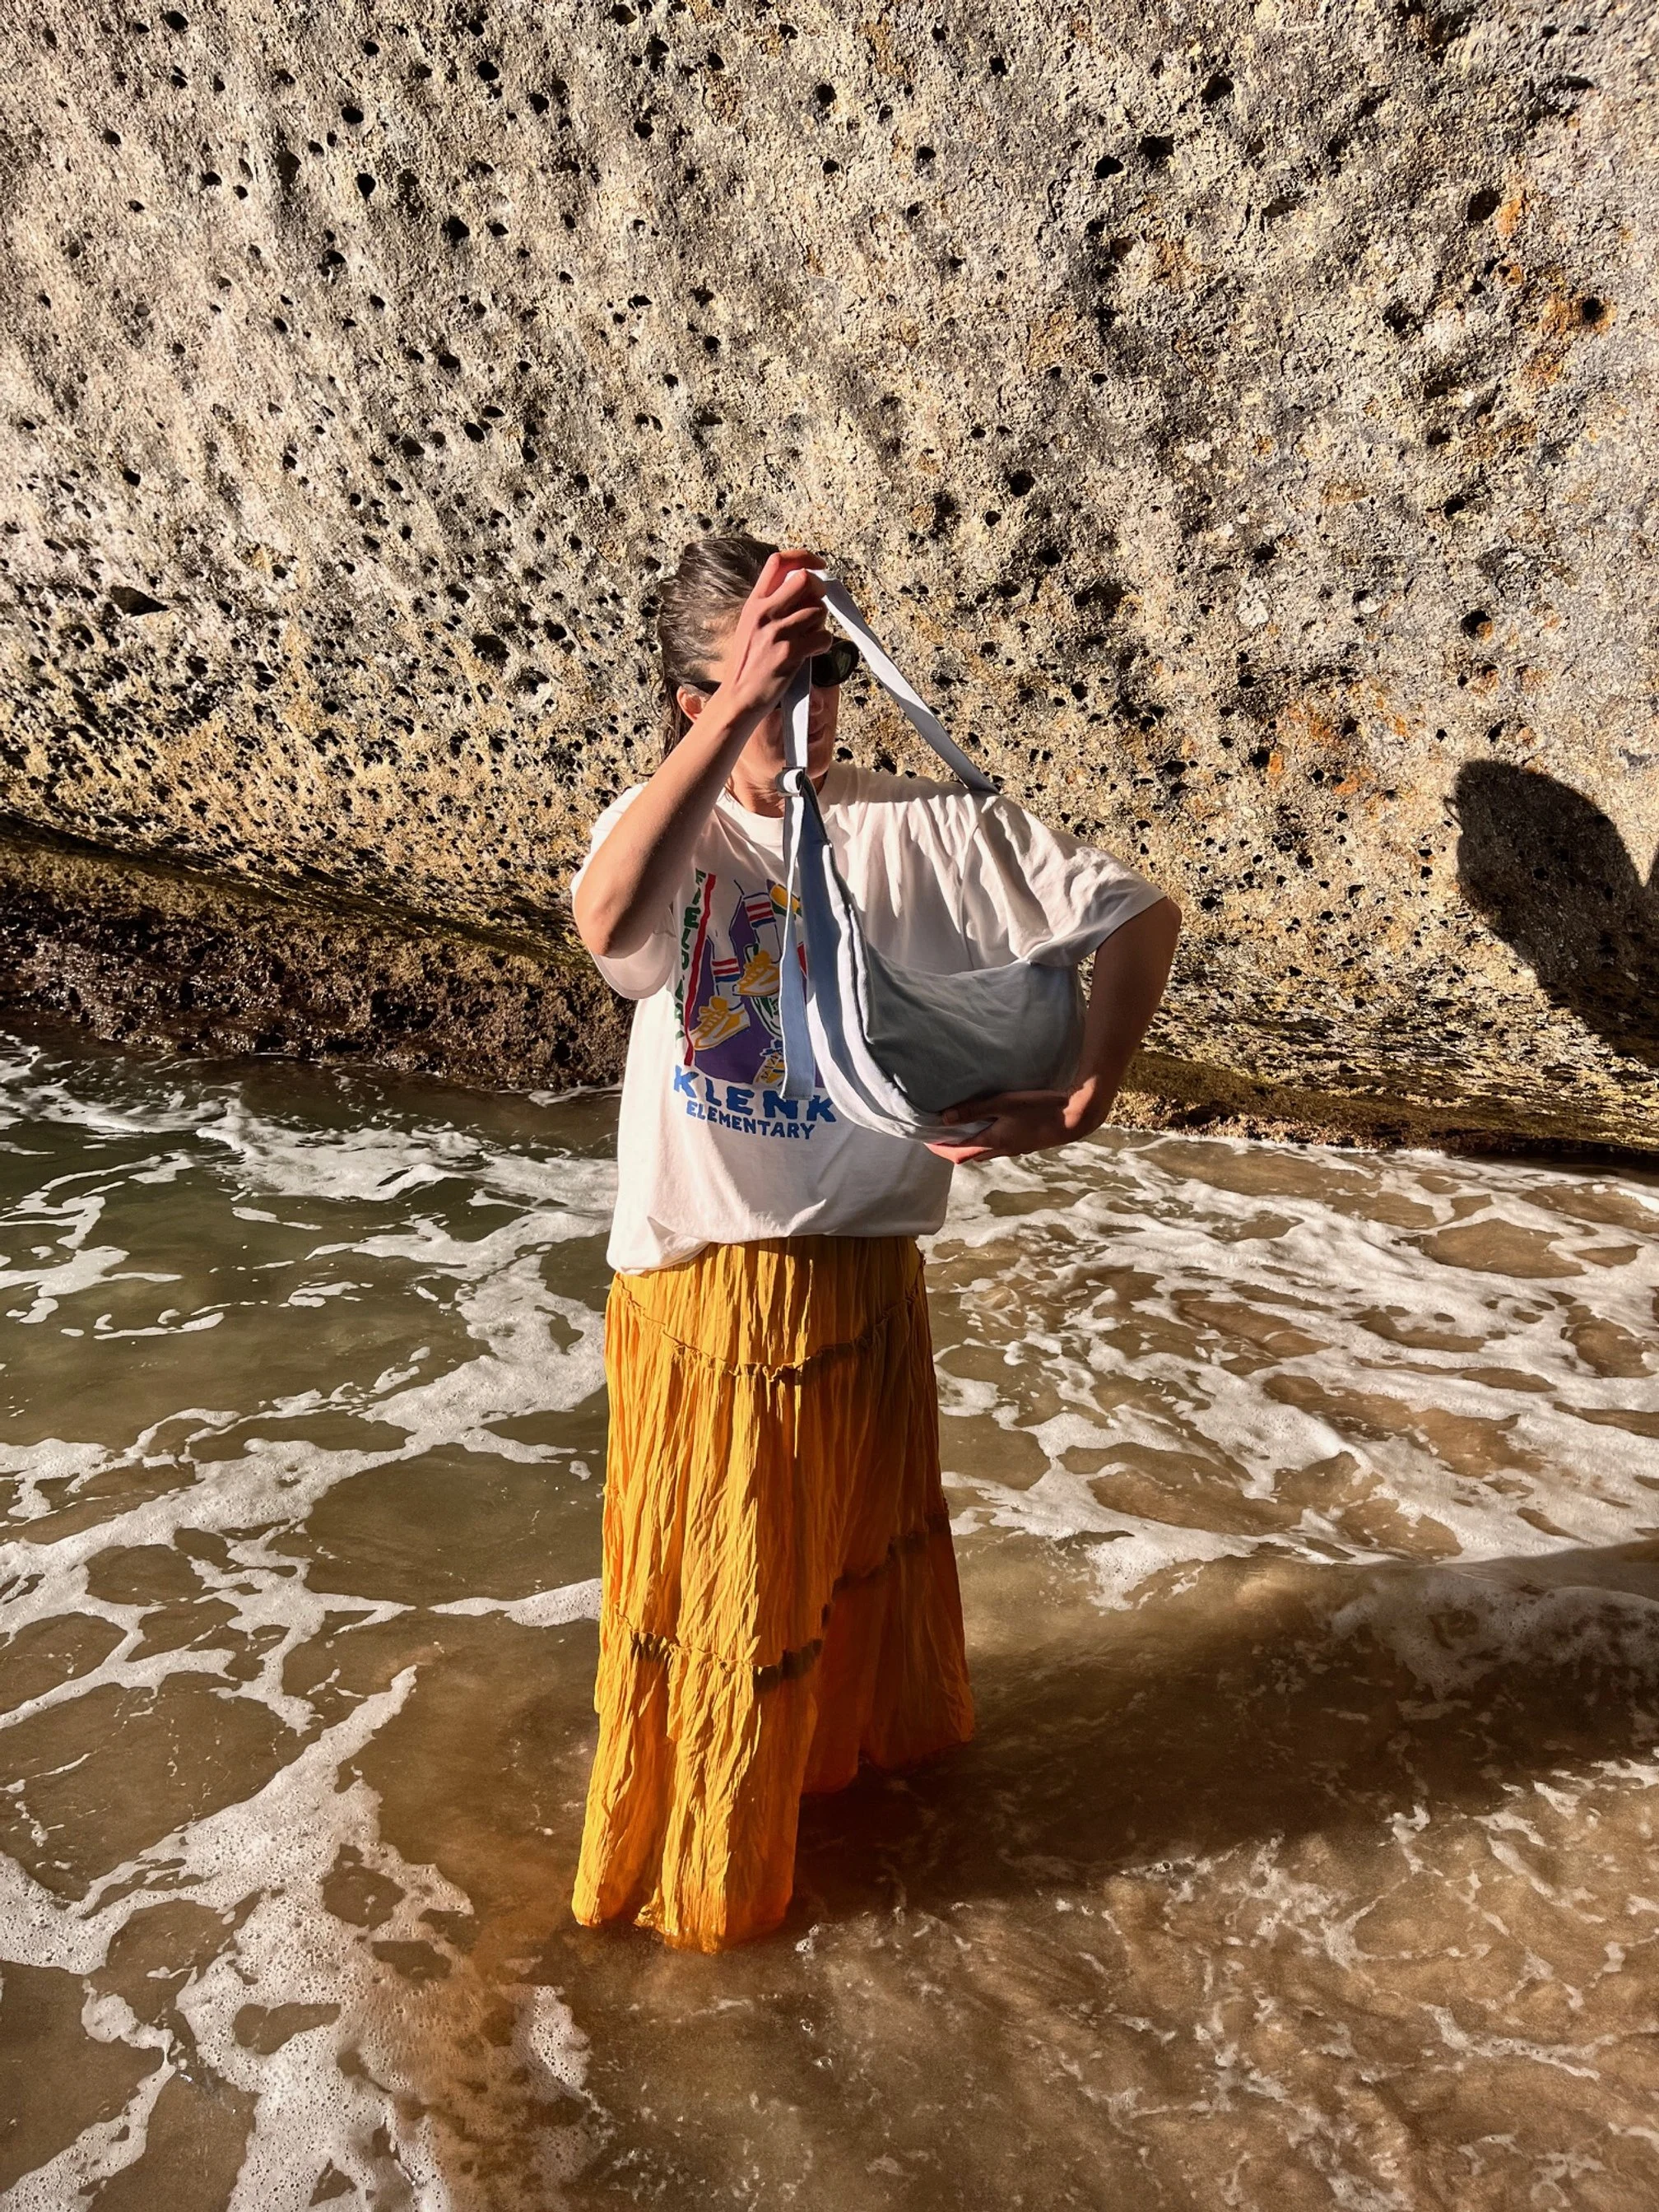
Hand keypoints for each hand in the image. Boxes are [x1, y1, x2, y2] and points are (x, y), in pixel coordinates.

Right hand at [721, 549, 836, 717]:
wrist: (737, 697)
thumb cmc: (747, 665)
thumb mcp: (750, 626)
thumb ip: (771, 605)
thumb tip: (802, 590)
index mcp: (754, 603)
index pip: (778, 562)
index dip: (803, 558)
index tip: (817, 565)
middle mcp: (765, 613)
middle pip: (804, 580)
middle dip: (819, 590)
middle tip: (816, 606)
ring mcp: (777, 632)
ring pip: (818, 611)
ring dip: (821, 623)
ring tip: (809, 637)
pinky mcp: (790, 653)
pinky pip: (823, 637)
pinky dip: (824, 644)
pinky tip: (813, 652)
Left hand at [922, 1087, 1103, 1163]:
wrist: (1075, 1118)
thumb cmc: (1039, 1108)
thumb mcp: (1004, 1104)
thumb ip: (974, 1110)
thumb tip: (945, 1118)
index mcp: (994, 1141)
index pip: (960, 1151)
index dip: (942, 1148)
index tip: (928, 1142)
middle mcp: (1003, 1149)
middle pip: (973, 1154)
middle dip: (956, 1148)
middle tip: (943, 1137)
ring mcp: (1018, 1148)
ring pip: (989, 1151)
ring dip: (974, 1144)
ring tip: (965, 1132)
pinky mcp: (1029, 1143)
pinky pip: (1003, 1145)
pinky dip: (991, 1140)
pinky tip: (995, 1128)